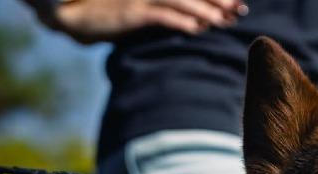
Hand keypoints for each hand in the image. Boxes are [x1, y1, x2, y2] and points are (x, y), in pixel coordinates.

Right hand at [42, 0, 246, 43]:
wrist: (76, 14)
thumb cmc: (113, 13)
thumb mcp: (143, 9)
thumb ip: (169, 10)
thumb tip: (201, 20)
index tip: (237, 1)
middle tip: (240, 8)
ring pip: (179, 1)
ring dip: (204, 10)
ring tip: (225, 20)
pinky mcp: (131, 12)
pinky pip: (160, 15)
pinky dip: (181, 21)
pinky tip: (198, 28)